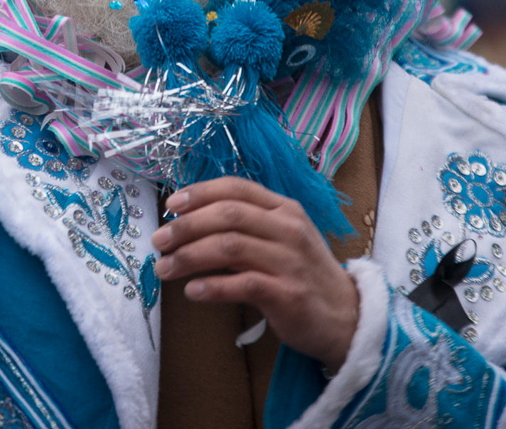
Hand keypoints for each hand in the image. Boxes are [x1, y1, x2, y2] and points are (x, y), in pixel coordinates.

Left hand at [151, 177, 358, 373]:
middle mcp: (288, 229)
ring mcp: (289, 261)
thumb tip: (189, 224)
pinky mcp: (288, 294)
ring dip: (189, 257)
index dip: (200, 193)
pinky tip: (193, 292)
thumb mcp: (281, 240)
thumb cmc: (303, 275)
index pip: (237, 188)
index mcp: (285, 209)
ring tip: (165, 269)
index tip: (171, 206)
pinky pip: (242, 285)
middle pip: (228, 215)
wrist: (347, 316)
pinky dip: (213, 287)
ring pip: (229, 247)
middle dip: (186, 226)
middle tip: (159, 241)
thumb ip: (245, 228)